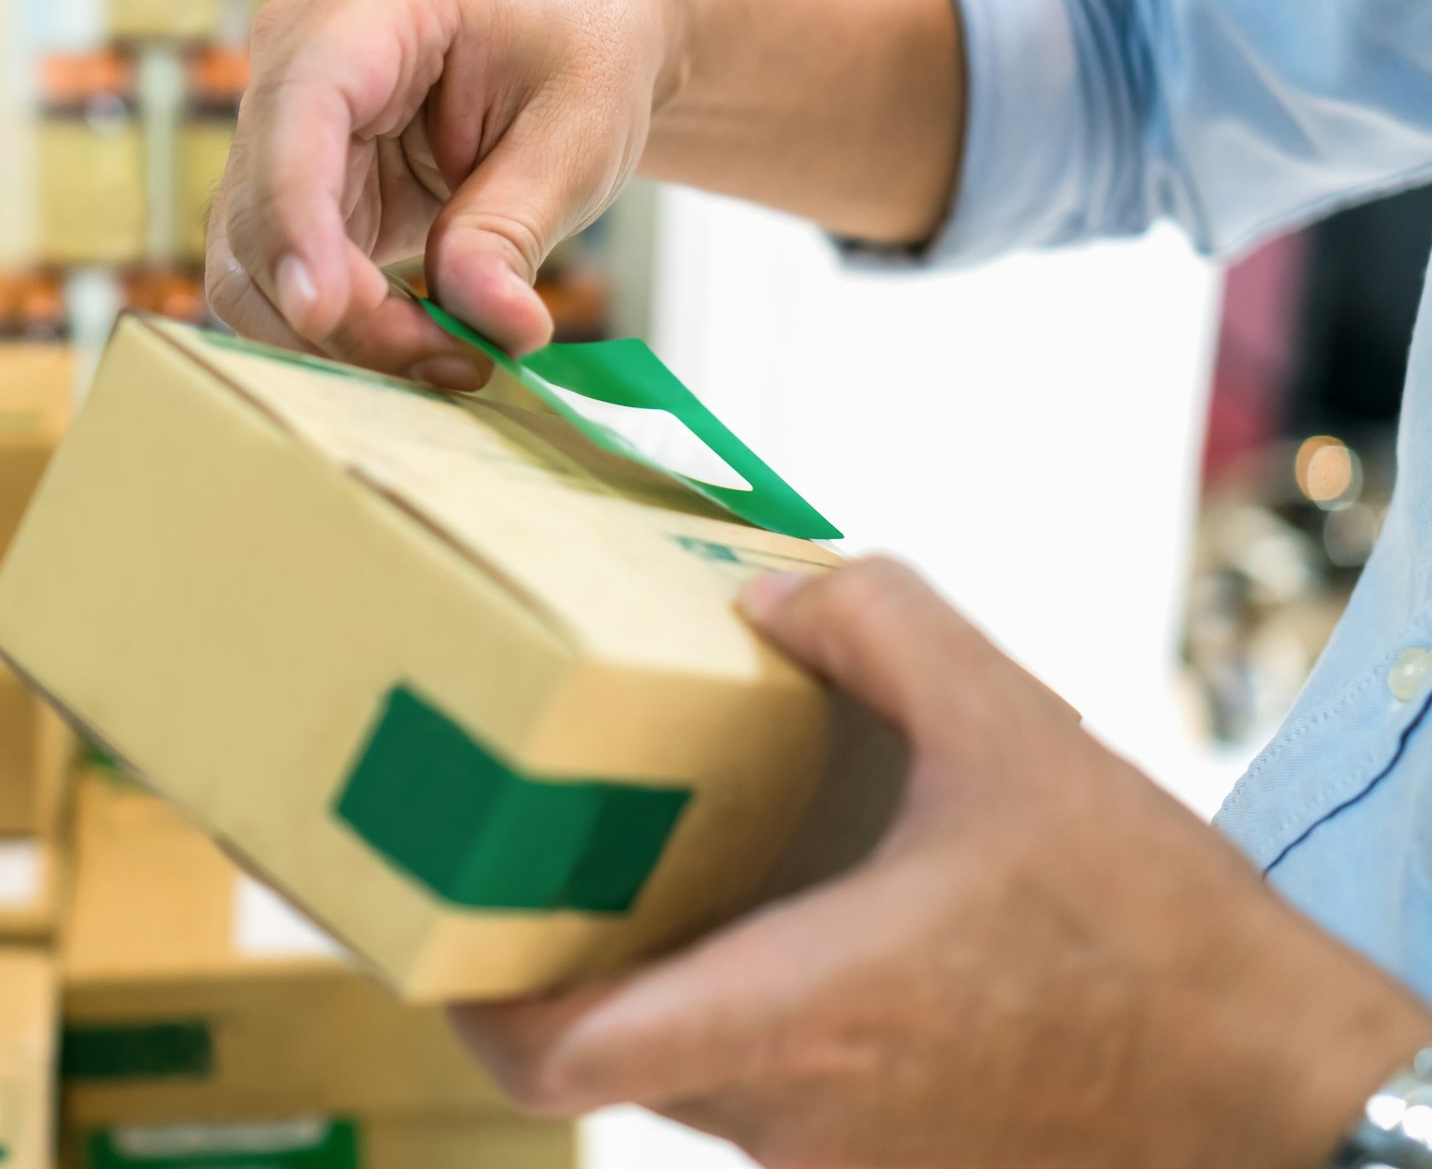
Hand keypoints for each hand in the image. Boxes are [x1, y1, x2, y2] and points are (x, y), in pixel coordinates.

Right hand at [204, 0, 682, 387]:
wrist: (580, 45)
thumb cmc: (584, 59)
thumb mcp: (579, 137)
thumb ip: (516, 230)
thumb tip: (487, 326)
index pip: (301, 104)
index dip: (294, 211)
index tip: (322, 309)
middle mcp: (300, 53)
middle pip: (261, 207)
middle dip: (343, 309)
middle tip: (458, 362)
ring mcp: (284, 126)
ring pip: (254, 264)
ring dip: (342, 335)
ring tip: (455, 358)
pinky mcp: (294, 193)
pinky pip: (285, 284)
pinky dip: (348, 332)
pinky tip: (427, 343)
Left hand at [453, 558, 1431, 1168]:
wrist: (1282, 1102)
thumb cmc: (1158, 945)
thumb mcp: (1019, 737)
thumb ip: (885, 629)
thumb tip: (774, 587)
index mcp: (797, 1012)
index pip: (556, 1054)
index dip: (462, 996)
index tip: (417, 922)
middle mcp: (790, 1112)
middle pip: (599, 1054)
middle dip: (545, 957)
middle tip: (514, 849)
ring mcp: (833, 1159)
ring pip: (681, 1071)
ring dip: (645, 978)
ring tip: (642, 858)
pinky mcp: (883, 1167)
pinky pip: (761, 1091)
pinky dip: (732, 1006)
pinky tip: (779, 914)